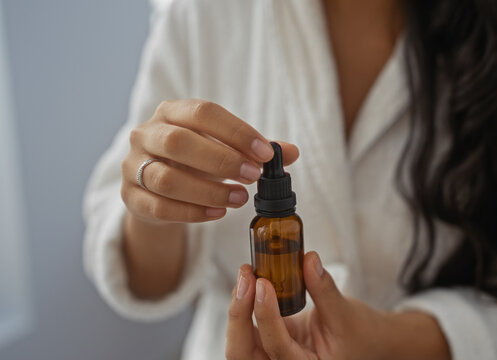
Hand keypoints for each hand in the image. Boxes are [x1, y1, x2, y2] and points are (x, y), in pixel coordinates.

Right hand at [121, 99, 298, 223]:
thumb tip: (292, 152)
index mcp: (171, 112)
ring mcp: (133, 166)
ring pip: (166, 178)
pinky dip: (192, 212)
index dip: (236, 132)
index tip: (265, 153)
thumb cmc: (195, 162)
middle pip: (178, 142)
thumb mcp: (224, 150)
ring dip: (208, 191)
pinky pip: (159, 206)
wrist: (156, 189)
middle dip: (221, 160)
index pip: (203, 113)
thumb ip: (255, 150)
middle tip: (253, 177)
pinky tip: (218, 214)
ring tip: (240, 199)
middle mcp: (146, 134)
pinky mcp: (130, 197)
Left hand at [226, 251, 391, 359]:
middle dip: (239, 316)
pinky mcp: (270, 341)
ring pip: (242, 342)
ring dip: (240, 310)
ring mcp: (273, 356)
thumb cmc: (359, 333)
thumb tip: (309, 259)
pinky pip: (249, 329)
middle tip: (246, 279)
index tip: (263, 284)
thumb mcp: (345, 312)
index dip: (266, 316)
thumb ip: (323, 288)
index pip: (277, 348)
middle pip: (244, 354)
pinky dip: (247, 306)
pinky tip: (252, 282)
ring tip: (248, 276)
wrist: (365, 339)